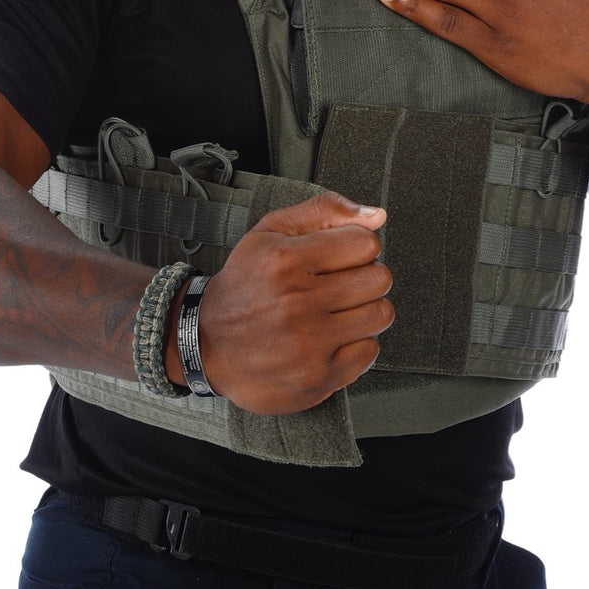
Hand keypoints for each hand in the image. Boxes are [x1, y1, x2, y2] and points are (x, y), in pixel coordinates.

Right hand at [183, 192, 392, 415]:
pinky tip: (332, 337)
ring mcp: (309, 344)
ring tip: (338, 310)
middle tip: (340, 284)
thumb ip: (326, 211)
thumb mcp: (272, 231)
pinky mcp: (318, 378)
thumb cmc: (246, 283)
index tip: (342, 256)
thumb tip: (377, 215)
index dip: (357, 247)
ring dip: (365, 310)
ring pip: (380, 314)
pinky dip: (357, 343)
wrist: (208, 342)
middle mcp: (297, 302)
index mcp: (286, 259)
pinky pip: (370, 352)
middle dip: (365, 277)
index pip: (366, 243)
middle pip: (379, 279)